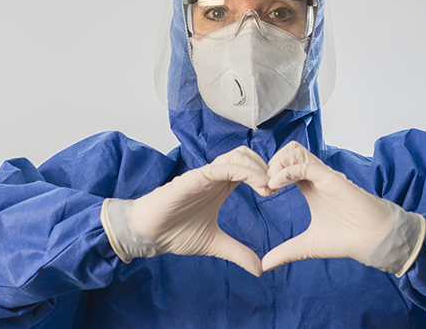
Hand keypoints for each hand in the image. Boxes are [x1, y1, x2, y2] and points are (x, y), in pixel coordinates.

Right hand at [102, 146, 271, 276]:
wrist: (148, 234)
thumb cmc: (174, 233)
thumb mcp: (214, 244)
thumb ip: (237, 252)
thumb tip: (260, 270)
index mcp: (221, 186)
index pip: (249, 168)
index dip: (266, 175)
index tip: (277, 192)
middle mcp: (215, 176)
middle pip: (248, 155)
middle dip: (267, 167)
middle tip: (277, 188)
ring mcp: (206, 174)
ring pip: (239, 156)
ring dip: (259, 167)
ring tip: (269, 188)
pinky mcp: (196, 177)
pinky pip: (224, 166)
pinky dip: (245, 171)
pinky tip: (259, 185)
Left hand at [261, 141, 424, 274]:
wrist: (373, 241)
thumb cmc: (347, 239)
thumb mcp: (308, 246)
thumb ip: (286, 252)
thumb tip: (264, 266)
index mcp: (309, 187)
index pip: (285, 166)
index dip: (269, 174)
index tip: (262, 193)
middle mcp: (316, 177)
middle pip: (288, 152)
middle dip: (270, 164)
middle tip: (263, 186)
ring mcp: (323, 175)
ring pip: (295, 151)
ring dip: (277, 164)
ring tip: (270, 185)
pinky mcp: (331, 178)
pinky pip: (305, 165)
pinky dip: (286, 171)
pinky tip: (276, 185)